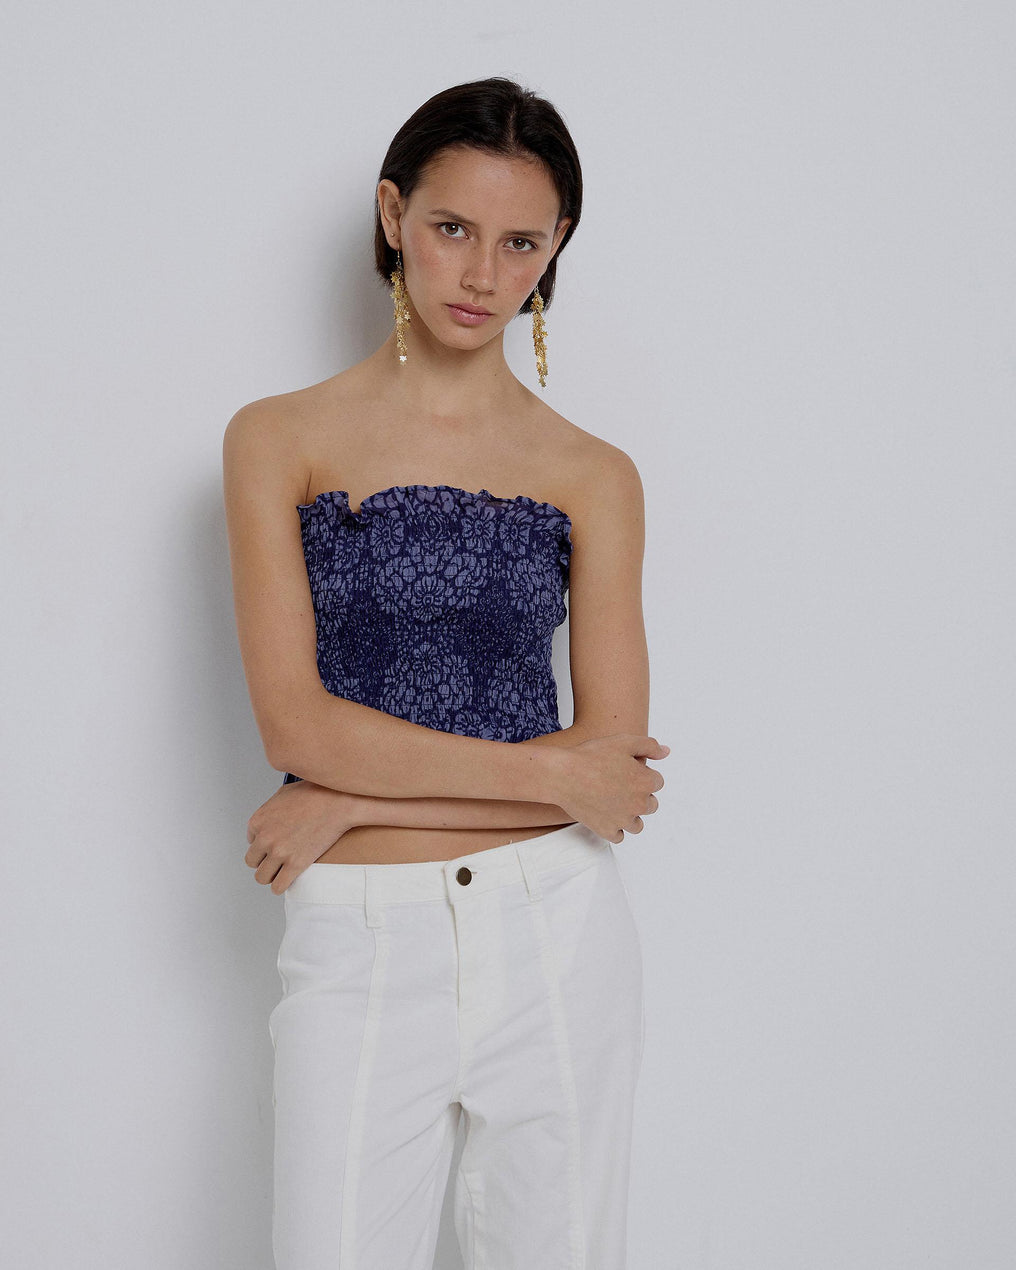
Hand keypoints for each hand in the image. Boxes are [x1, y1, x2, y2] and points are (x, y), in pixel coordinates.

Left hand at [245, 781, 361, 893]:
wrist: (337, 802)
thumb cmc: (315, 794)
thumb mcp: (283, 794)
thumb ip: (270, 809)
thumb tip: (268, 821)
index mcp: (258, 820)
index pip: (250, 841)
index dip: (264, 842)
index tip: (276, 842)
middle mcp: (265, 838)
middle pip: (252, 861)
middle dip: (264, 860)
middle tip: (277, 858)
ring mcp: (280, 852)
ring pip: (262, 877)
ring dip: (270, 875)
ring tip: (281, 871)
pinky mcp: (296, 864)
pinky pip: (278, 886)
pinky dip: (280, 886)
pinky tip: (287, 880)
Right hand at [548, 734, 668, 843]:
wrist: (562, 774)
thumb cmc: (591, 755)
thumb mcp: (623, 741)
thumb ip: (649, 745)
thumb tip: (666, 752)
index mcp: (646, 782)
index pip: (657, 782)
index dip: (642, 774)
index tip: (625, 770)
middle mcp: (639, 804)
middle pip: (651, 805)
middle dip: (639, 796)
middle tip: (618, 785)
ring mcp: (623, 820)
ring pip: (637, 824)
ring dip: (630, 815)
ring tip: (613, 802)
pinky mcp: (607, 831)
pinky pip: (619, 836)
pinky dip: (614, 828)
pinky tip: (605, 814)